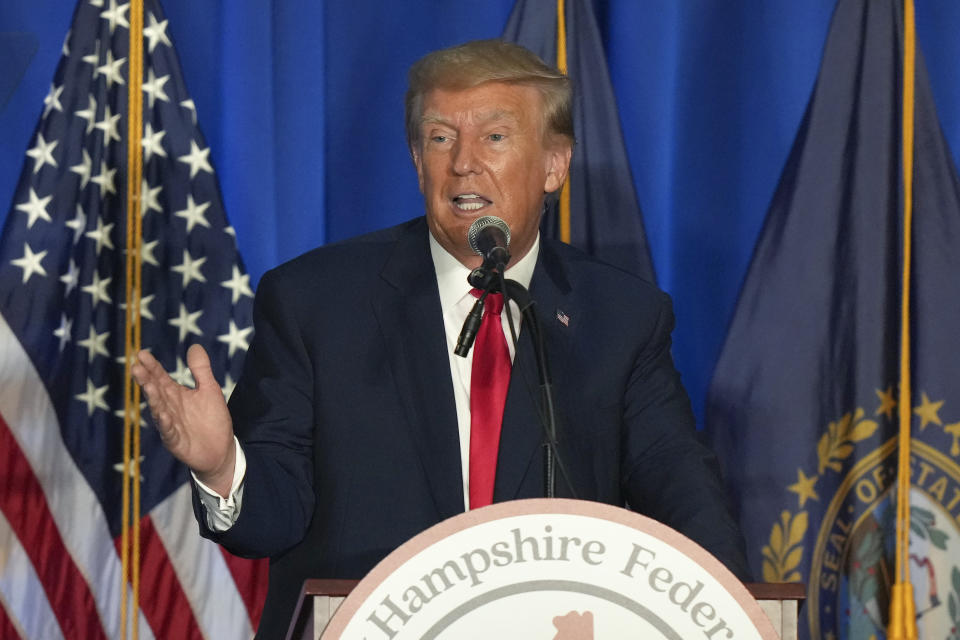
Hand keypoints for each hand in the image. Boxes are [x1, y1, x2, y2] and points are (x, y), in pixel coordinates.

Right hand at [132, 344, 235, 496]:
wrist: (220, 450)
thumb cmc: (212, 419)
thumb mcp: (210, 389)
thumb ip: (201, 369)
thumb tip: (194, 345)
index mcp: (176, 394)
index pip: (160, 377)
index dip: (152, 366)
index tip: (142, 353)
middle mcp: (169, 407)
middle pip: (156, 391)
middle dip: (146, 380)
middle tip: (136, 367)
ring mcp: (170, 425)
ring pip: (159, 409)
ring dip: (153, 398)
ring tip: (148, 385)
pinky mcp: (176, 441)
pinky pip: (168, 431)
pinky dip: (165, 423)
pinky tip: (163, 414)